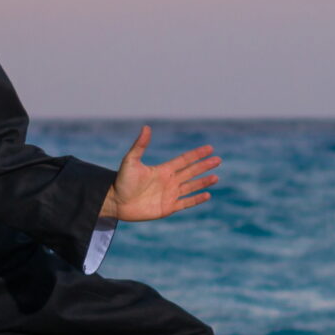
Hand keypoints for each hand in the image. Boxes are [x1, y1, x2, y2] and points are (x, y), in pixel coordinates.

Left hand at [100, 126, 218, 222]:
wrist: (116, 202)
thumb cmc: (121, 181)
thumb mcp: (130, 161)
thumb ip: (140, 145)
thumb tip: (146, 127)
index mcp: (163, 170)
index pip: (184, 160)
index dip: (197, 154)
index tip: (209, 148)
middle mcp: (169, 181)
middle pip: (191, 172)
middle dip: (205, 166)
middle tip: (219, 160)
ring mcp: (170, 194)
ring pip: (191, 187)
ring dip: (204, 182)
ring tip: (216, 177)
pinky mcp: (168, 207)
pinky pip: (186, 203)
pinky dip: (197, 199)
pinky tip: (207, 194)